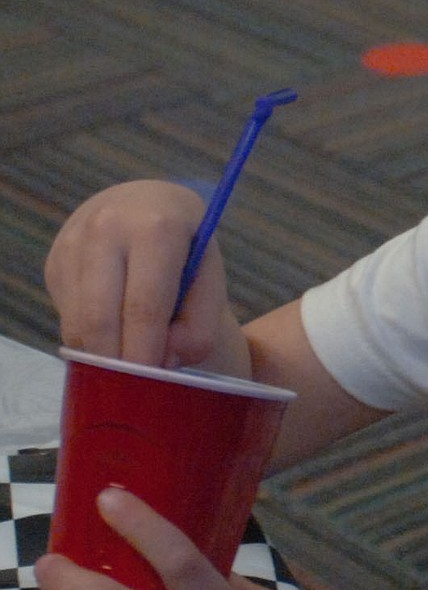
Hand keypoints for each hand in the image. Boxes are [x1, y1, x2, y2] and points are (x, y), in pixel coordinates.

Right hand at [45, 180, 229, 367]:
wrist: (146, 203)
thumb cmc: (187, 246)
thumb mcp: (210, 274)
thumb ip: (202, 322)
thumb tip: (167, 361)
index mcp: (155, 228)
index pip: (144, 305)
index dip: (145, 352)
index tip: (150, 381)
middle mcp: (107, 229)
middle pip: (100, 318)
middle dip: (117, 361)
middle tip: (135, 387)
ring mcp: (73, 243)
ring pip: (78, 322)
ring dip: (101, 353)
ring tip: (131, 359)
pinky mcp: (54, 260)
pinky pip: (67, 316)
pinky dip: (90, 338)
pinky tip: (115, 331)